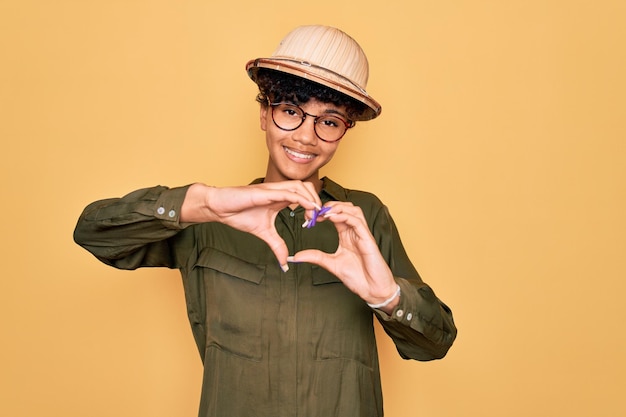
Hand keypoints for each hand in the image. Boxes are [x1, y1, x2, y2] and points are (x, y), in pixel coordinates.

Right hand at [181, 181, 320, 267]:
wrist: (219, 208)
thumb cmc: (238, 214)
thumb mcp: (263, 233)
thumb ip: (277, 245)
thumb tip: (285, 263)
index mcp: (280, 198)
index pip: (304, 195)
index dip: (314, 206)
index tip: (315, 221)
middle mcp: (278, 191)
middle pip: (306, 187)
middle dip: (317, 200)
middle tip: (318, 218)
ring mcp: (271, 190)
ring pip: (299, 186)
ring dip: (311, 198)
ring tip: (314, 214)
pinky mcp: (264, 192)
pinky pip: (286, 192)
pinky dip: (300, 198)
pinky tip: (307, 207)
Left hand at [289, 202, 399, 311]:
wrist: (372, 290)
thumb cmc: (358, 277)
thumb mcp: (331, 264)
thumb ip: (316, 257)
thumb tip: (296, 257)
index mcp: (347, 235)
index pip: (336, 215)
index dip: (323, 212)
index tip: (309, 216)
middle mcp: (355, 232)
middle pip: (346, 207)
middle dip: (330, 206)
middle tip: (315, 212)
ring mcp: (362, 234)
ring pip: (353, 210)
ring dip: (338, 208)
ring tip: (324, 212)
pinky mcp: (368, 239)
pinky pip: (357, 222)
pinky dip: (345, 216)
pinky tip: (333, 218)